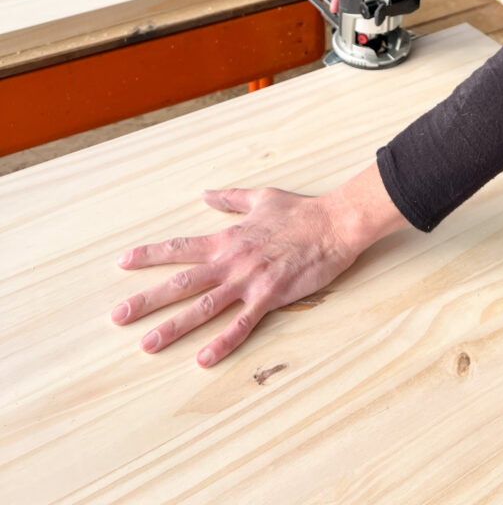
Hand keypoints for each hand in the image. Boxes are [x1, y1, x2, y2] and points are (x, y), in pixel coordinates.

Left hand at [111, 169, 407, 366]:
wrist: (334, 223)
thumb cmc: (300, 211)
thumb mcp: (261, 197)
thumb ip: (231, 199)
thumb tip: (206, 195)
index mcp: (227, 240)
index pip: (180, 249)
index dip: (150, 256)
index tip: (122, 262)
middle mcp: (231, 262)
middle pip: (181, 283)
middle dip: (147, 300)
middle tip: (117, 315)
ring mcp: (249, 281)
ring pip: (203, 308)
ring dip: (174, 327)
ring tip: (147, 344)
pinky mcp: (270, 297)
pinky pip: (242, 324)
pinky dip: (223, 342)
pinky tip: (204, 359)